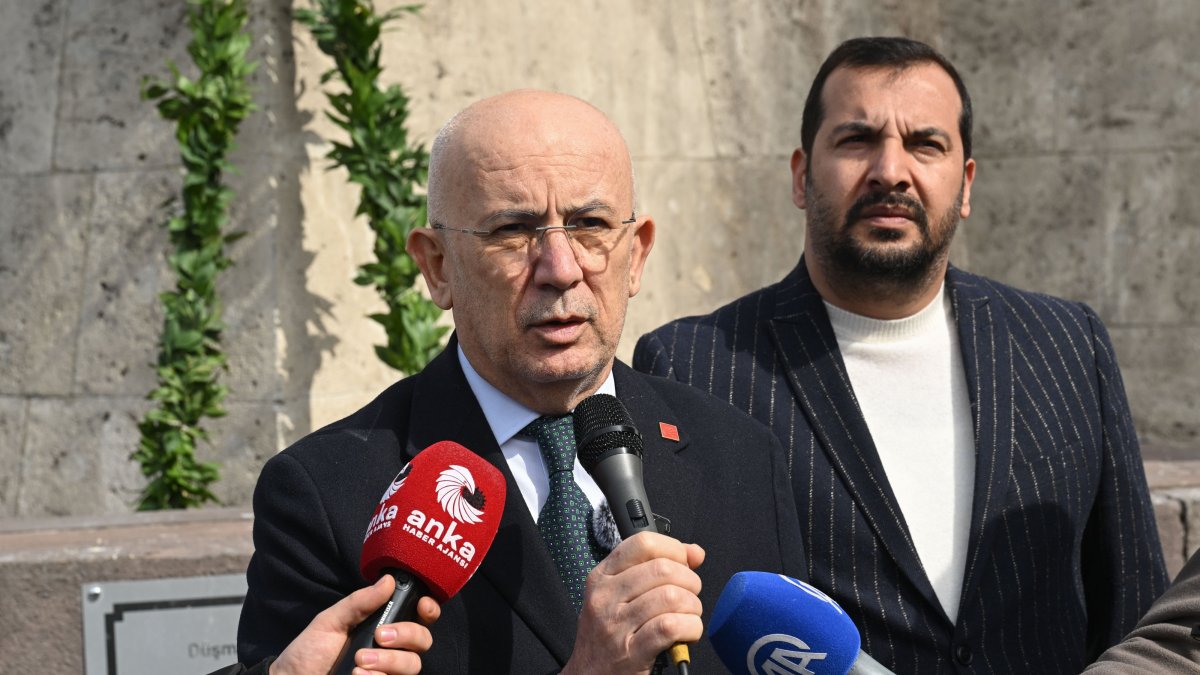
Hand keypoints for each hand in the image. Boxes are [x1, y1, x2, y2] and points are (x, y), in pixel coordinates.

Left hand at [270, 575, 440, 674]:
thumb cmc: (309, 651)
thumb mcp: (330, 621)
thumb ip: (359, 602)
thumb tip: (388, 580)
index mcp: (384, 625)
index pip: (419, 616)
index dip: (429, 608)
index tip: (422, 605)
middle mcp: (392, 649)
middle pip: (423, 640)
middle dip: (407, 634)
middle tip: (380, 636)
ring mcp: (388, 671)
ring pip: (413, 665)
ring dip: (389, 660)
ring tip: (360, 661)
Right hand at [563, 532, 705, 674]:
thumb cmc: (608, 634)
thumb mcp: (619, 596)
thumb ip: (654, 569)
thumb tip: (695, 552)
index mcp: (602, 577)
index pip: (643, 543)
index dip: (674, 549)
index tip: (684, 564)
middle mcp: (606, 597)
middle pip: (663, 569)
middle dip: (690, 581)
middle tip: (689, 596)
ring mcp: (616, 624)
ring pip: (671, 597)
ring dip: (692, 607)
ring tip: (688, 616)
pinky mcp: (631, 651)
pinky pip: (671, 626)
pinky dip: (690, 627)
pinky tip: (687, 632)